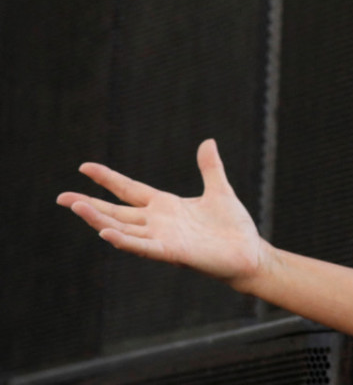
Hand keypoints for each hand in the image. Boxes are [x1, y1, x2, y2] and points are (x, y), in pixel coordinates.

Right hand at [57, 139, 266, 290]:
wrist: (248, 253)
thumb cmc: (233, 227)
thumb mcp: (219, 190)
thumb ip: (210, 167)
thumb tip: (207, 141)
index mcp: (166, 206)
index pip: (129, 189)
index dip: (107, 179)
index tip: (84, 167)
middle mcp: (158, 223)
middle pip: (116, 211)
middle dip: (89, 204)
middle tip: (61, 197)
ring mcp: (162, 238)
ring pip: (122, 228)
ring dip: (99, 219)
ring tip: (76, 207)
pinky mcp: (172, 252)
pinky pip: (143, 247)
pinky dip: (124, 240)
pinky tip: (105, 232)